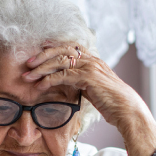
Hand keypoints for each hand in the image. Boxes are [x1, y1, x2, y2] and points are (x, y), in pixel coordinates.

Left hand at [23, 45, 149, 131]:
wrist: (127, 110)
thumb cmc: (112, 103)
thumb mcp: (95, 88)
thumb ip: (83, 82)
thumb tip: (70, 84)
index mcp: (94, 61)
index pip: (71, 47)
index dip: (54, 46)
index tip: (40, 48)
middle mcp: (92, 60)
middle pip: (62, 50)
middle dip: (43, 55)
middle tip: (28, 63)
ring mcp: (90, 67)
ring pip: (60, 62)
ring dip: (41, 68)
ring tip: (28, 76)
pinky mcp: (88, 78)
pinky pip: (63, 75)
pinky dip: (49, 80)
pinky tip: (40, 85)